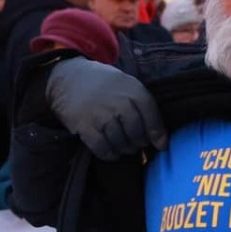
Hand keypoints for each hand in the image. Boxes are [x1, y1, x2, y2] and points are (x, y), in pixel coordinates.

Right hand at [45, 57, 165, 160]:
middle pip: (137, 134)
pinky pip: (102, 148)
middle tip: (134, 143)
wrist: (69, 77)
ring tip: (123, 146)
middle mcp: (119, 103)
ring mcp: (101, 115)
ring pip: (121, 143)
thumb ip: (143, 105)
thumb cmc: (104, 84)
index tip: (160, 145)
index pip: (152, 117)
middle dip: (138, 143)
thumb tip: (161, 139)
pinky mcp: (84, 126)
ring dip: (124, 149)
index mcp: (132, 90)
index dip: (158, 134)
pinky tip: (111, 152)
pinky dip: (109, 154)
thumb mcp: (127, 84)